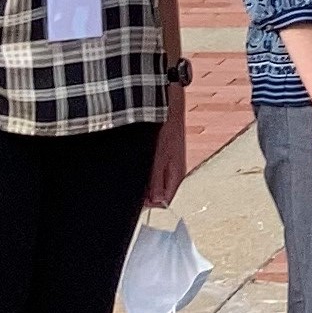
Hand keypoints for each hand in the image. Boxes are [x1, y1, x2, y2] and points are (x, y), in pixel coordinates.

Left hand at [147, 91, 189, 208]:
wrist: (168, 110)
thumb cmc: (166, 130)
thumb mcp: (159, 158)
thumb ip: (156, 181)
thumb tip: (157, 202)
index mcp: (177, 176)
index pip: (164, 202)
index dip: (148, 203)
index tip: (136, 197)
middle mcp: (175, 174)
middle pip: (159, 195)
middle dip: (146, 193)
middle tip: (134, 181)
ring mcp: (170, 166)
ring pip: (155, 184)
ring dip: (145, 182)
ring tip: (136, 169)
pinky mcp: (165, 159)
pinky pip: (154, 174)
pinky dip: (146, 172)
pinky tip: (139, 162)